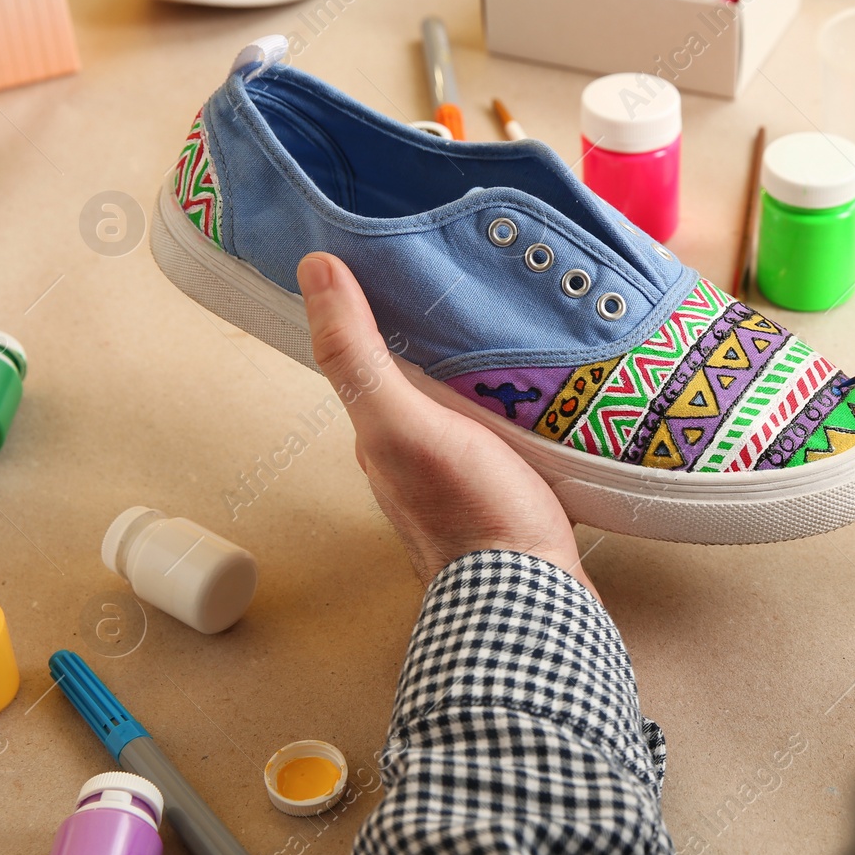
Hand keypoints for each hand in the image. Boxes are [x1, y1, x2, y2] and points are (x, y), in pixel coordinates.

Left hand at [298, 253, 592, 589]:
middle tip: (478, 289)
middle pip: (420, 379)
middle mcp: (411, 455)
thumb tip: (314, 268)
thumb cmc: (472, 512)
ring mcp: (461, 475)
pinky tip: (539, 388)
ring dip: (482, 373)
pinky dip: (512, 404)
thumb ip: (359, 355)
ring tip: (517, 329)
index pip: (374, 357)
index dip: (384, 309)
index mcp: (381, 435)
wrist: (538, 594)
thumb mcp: (405, 424)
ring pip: (463, 405)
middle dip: (442, 339)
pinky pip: (502, 430)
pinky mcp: (508, 487)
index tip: (407, 259)